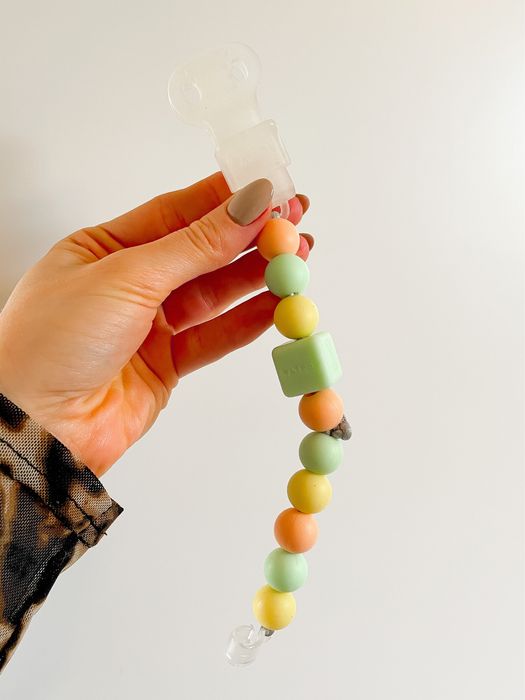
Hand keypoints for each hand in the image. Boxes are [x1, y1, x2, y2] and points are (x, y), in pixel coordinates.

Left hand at [0, 173, 310, 475]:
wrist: (36, 427)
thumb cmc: (52, 342)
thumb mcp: (126, 276)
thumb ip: (194, 246)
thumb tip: (245, 207)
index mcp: (105, 247)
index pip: (177, 212)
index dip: (226, 199)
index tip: (270, 188)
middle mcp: (129, 283)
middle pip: (202, 252)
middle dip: (249, 237)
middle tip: (294, 225)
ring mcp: (148, 326)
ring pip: (214, 294)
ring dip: (256, 277)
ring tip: (298, 261)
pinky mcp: (165, 364)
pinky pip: (215, 336)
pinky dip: (247, 321)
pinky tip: (276, 304)